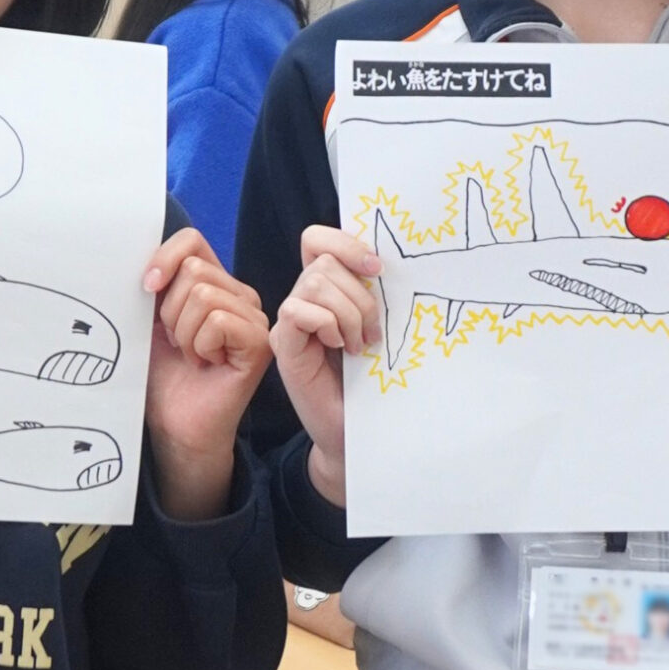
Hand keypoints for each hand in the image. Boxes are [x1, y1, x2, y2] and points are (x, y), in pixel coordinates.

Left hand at [141, 229, 271, 520]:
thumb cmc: (164, 375)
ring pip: (203, 296)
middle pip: (194, 270)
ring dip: (184, 333)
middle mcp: (240, 295)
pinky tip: (207, 365)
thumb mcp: (151, 319)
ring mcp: (254, 318)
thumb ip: (157, 284)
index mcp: (216, 282)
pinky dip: (200, 346)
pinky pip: (218, 321)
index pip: (192, 240)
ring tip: (192, 356)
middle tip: (178, 343)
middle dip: (170, 311)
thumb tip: (147, 259)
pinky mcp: (259, 343)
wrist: (175, 424)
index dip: (164, 258)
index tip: (146, 288)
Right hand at [267, 225, 381, 509]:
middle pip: (323, 261)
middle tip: (373, 333)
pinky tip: (338, 348)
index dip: (346, 242)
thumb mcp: (378, 327)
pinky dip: (326, 325)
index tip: (378, 269)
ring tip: (359, 345)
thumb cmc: (368, 382)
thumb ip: (373, 295)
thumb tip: (385, 265)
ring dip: (348, 313)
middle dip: (359, 295)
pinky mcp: (283, 343)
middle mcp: (303, 300)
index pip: (318, 240)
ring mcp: (290, 322)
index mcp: (326, 289)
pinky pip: (297, 311)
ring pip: (313, 283)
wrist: (352, 430)